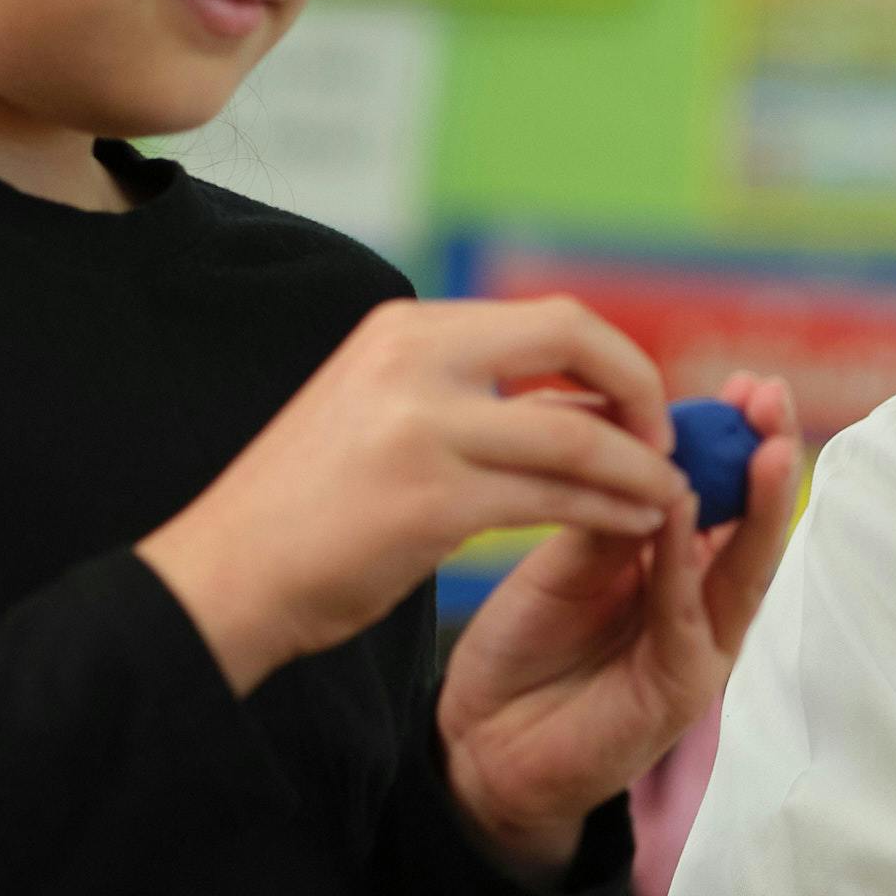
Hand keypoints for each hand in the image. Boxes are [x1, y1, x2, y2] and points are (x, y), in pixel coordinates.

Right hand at [140, 295, 688, 690]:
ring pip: (577, 431)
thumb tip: (559, 390)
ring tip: (671, 496)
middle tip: (666, 443)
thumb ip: (455, 387)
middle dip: (642, 390)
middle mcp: (414, 359)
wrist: (225, 577)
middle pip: (575, 338)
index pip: (548, 317)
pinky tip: (633, 526)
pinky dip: (608, 510)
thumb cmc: (306, 509)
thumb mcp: (374, 409)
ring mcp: (422, 428)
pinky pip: (553, 497)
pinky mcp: (431, 501)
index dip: (615, 359)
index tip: (640, 406)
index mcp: (404, 330)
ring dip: (640, 467)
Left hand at [443, 367, 805, 872]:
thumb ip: (605, 515)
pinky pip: (688, 617)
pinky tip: (686, 514)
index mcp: (676, 563)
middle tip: (772, 399)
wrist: (484, 743)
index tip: (745, 384)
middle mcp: (701, 601)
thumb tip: (641, 445)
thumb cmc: (526, 648)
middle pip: (751, 524)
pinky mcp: (680, 690)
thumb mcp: (564, 562)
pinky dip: (686, 564)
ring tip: (765, 446)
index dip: (733, 438)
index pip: (720, 492)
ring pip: (743, 570)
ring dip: (757, 506)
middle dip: (767, 458)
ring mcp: (699, 646)